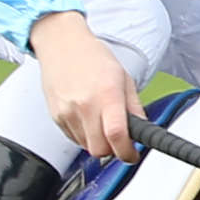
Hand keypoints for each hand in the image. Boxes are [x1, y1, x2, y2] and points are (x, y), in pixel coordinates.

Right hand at [28, 11, 143, 162]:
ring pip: (86, 147)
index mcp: (106, 95)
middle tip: (120, 140)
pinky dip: (84, 136)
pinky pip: (74, 139)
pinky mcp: (56, 117)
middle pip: (99, 149)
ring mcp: (67, 113)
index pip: (117, 135)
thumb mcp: (124, 78)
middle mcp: (84, 106)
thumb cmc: (93, 57)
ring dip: (98, 143)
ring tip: (102, 121)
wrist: (61, 45)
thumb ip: (134, 107)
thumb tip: (143, 129)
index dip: (127, 152)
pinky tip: (88, 118)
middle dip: (113, 150)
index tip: (132, 154)